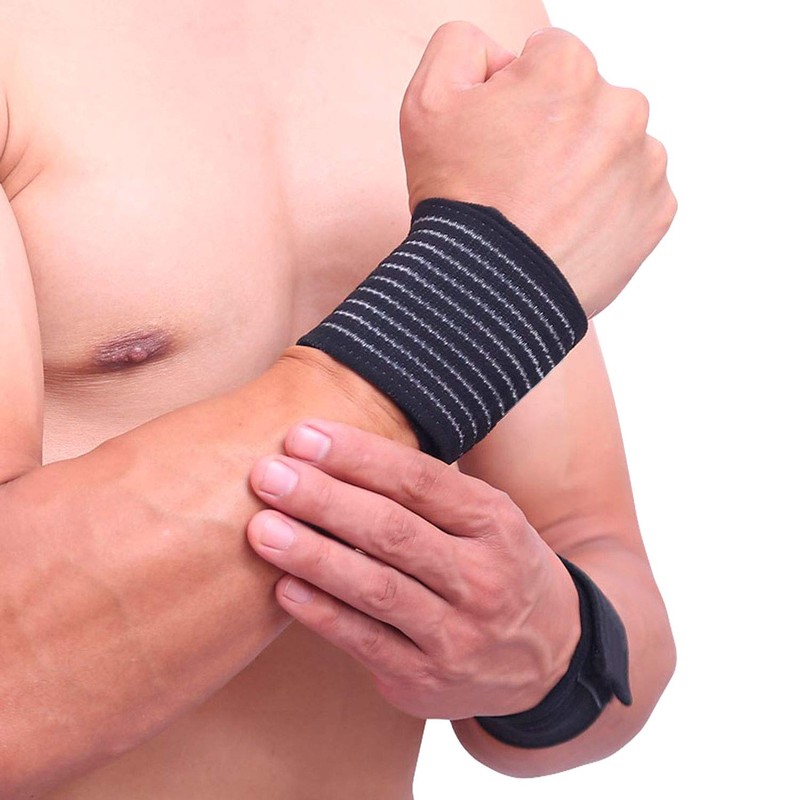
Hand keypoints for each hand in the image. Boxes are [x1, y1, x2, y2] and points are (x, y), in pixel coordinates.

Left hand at [247, 420, 579, 719]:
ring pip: (377, 589)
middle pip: (393, 531)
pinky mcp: (426, 679)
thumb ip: (429, 492)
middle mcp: (482, 577)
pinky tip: (284, 588)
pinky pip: (366, 643)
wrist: (548, 656)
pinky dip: (322, 614)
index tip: (303, 437)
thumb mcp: (488, 518)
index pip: (420, 481)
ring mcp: (457, 634)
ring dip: (314, 555)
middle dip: (324, 499)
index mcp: (494, 522)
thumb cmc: (499, 566)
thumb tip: (338, 449)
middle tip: (269, 475)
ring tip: (263, 529)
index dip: (358, 457)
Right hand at [400, 23, 676, 315]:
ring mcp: (646, 163)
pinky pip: (633, 194)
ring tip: (543, 210)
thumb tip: (503, 54)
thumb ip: (461, 44)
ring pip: (613, 148)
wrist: (487, 293)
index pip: (545, 59)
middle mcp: (622, 107)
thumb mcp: (427, 102)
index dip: (513, 97)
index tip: (498, 141)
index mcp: (569, 69)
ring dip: (585, 168)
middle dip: (557, 129)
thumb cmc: (457, 200)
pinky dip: (606, 207)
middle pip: (586, 103)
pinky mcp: (657, 212)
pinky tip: (568, 229)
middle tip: (518, 181)